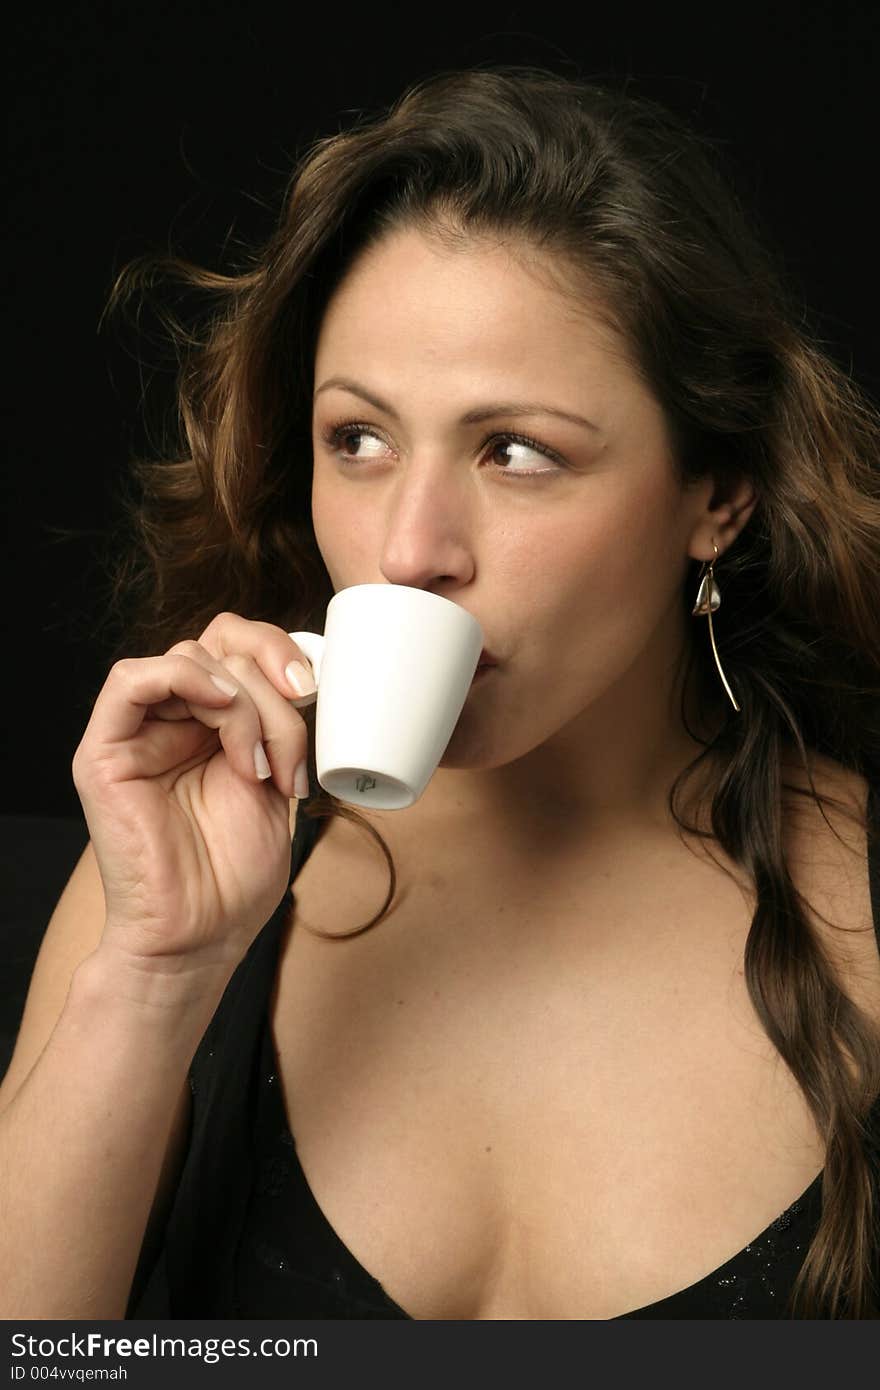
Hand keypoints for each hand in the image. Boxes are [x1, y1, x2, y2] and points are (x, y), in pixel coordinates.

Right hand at [72, 612, 314, 985]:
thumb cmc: (235, 876)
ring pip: (189, 657)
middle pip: (219, 644)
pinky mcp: (105, 753)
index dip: (278, 651)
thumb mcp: (277, 783)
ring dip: (242, 700)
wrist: (199, 937)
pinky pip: (128, 679)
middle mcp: (173, 721)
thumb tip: (302, 676)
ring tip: (257, 763)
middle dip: (272, 681)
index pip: (236, 648)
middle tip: (295, 732)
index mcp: (212, 725)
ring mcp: (137, 734)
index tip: (312, 691)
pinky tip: (220, 710)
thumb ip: (280, 726)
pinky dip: (184, 678)